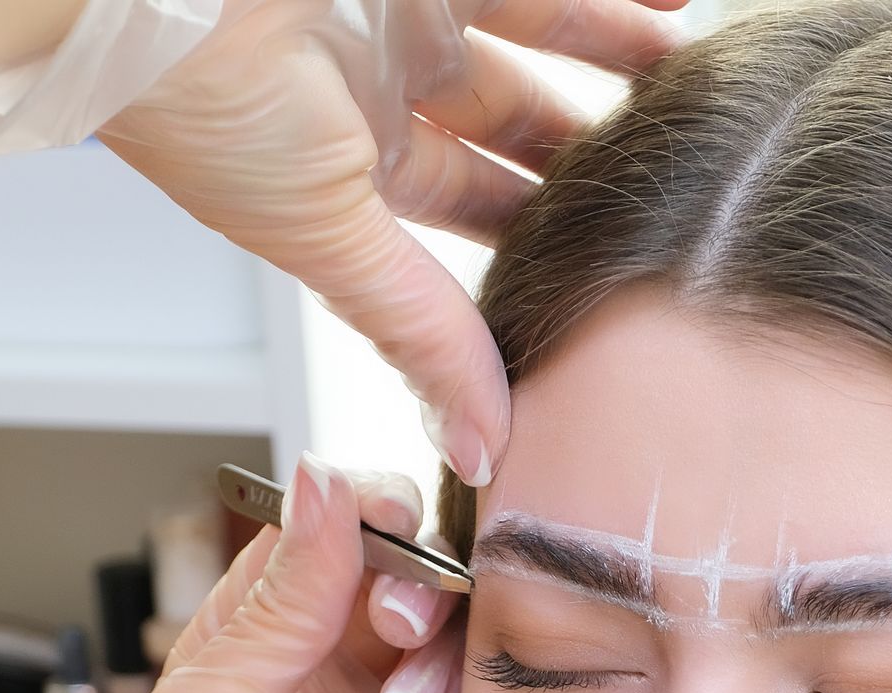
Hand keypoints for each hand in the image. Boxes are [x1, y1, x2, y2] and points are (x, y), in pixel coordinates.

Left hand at [0, 455, 474, 692]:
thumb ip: (278, 607)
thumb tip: (324, 478)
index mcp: (266, 638)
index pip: (341, 533)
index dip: (375, 514)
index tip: (393, 524)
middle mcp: (341, 675)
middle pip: (422, 579)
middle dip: (427, 581)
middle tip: (400, 624)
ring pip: (471, 648)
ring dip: (456, 654)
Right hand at [97, 0, 686, 485]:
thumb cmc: (193, 103)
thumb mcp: (328, 240)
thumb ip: (417, 337)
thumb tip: (478, 448)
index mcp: (348, 166)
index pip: (470, 210)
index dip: (541, 235)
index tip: (620, 266)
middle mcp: (377, 82)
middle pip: (515, 121)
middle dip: (591, 147)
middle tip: (678, 176)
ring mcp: (404, 5)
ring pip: (536, 33)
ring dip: (618, 56)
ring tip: (698, 84)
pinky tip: (678, 6)